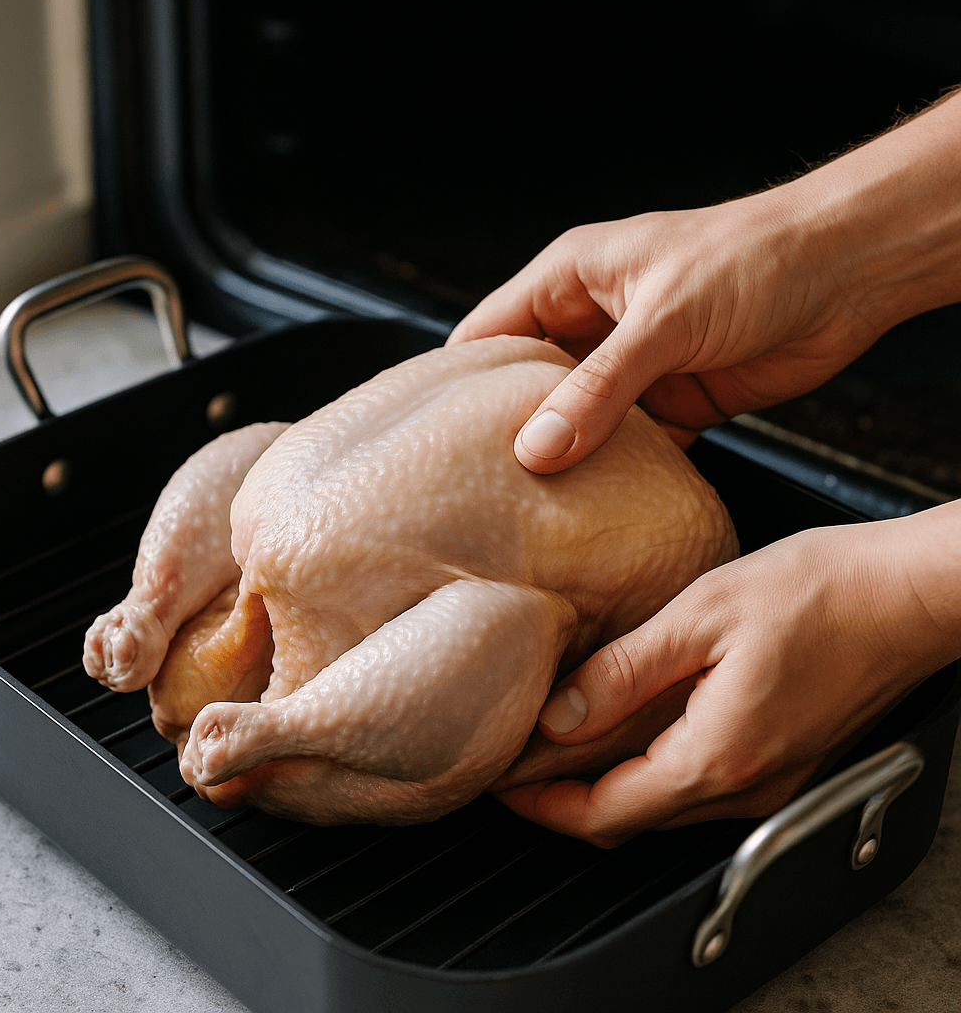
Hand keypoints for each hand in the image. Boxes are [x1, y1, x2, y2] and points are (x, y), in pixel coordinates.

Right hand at [448, 91, 960, 471]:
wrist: (850, 270)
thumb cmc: (754, 260)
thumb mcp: (663, 321)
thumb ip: (599, 388)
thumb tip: (537, 450)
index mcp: (570, 280)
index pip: (490, 333)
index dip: (459, 381)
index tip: (432, 436)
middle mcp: (593, 324)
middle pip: (528, 386)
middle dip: (508, 431)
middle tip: (478, 489)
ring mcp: (633, 366)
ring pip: (578, 422)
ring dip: (565, 460)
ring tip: (529, 511)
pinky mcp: (675, 400)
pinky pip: (630, 446)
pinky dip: (618, 474)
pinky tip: (600, 508)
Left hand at [494, 507, 960, 846]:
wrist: (912, 594)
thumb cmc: (821, 592)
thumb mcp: (701, 617)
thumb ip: (624, 673)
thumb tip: (559, 719)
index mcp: (717, 757)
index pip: (604, 813)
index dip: (541, 804)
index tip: (499, 780)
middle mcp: (746, 787)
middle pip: (629, 819)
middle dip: (563, 799)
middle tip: (515, 763)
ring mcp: (772, 780)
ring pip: (663, 805)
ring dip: (605, 784)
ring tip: (556, 744)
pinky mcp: (787, 759)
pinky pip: (699, 783)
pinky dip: (649, 768)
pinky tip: (627, 728)